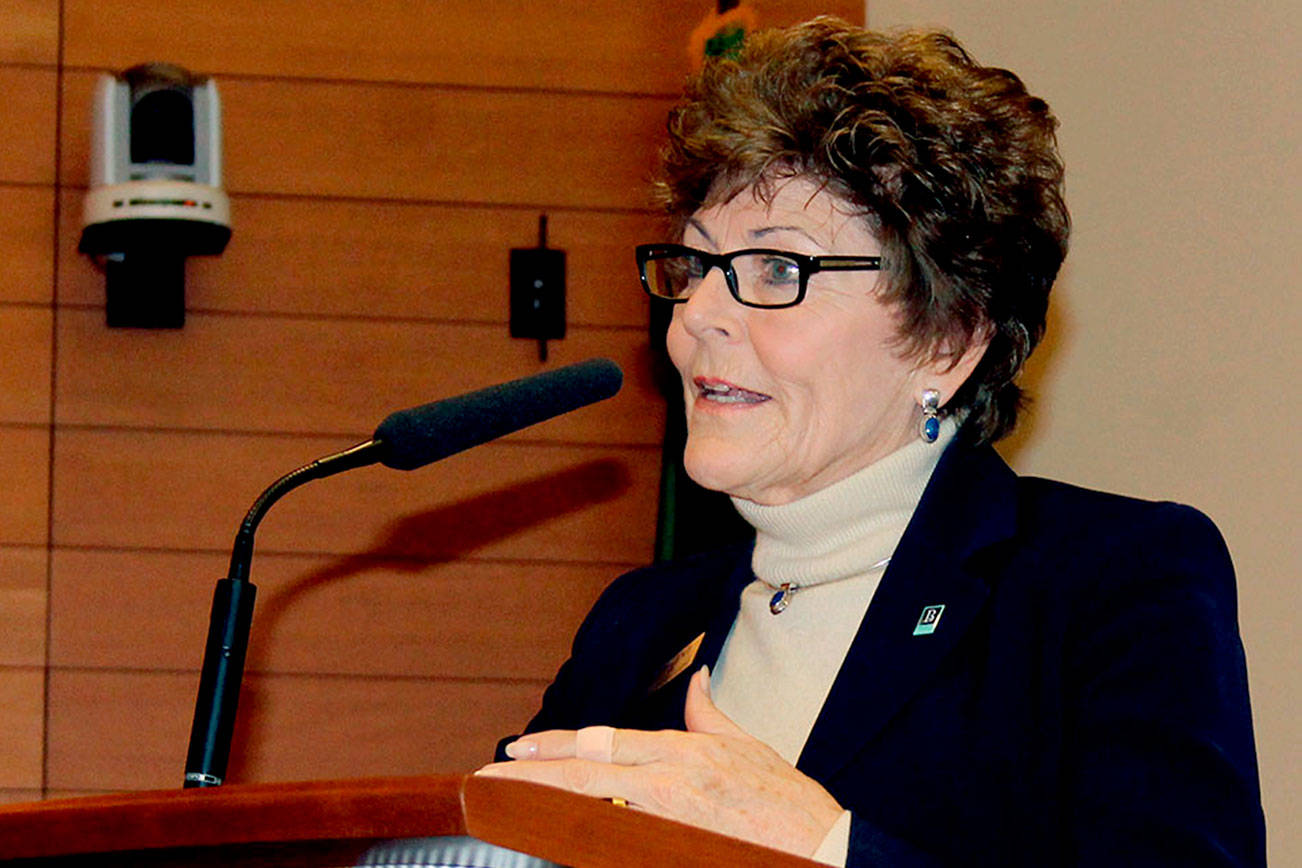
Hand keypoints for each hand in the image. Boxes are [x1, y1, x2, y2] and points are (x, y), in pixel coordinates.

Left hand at [476, 667, 843, 857]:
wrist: (821, 854)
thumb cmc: (786, 803)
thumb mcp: (746, 744)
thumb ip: (708, 713)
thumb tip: (695, 678)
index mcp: (680, 754)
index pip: (601, 744)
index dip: (553, 746)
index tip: (515, 747)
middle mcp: (667, 786)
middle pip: (582, 778)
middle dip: (528, 777)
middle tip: (485, 780)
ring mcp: (666, 825)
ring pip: (588, 813)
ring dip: (543, 810)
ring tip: (502, 807)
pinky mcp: (671, 850)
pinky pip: (615, 843)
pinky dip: (580, 839)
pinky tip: (552, 835)